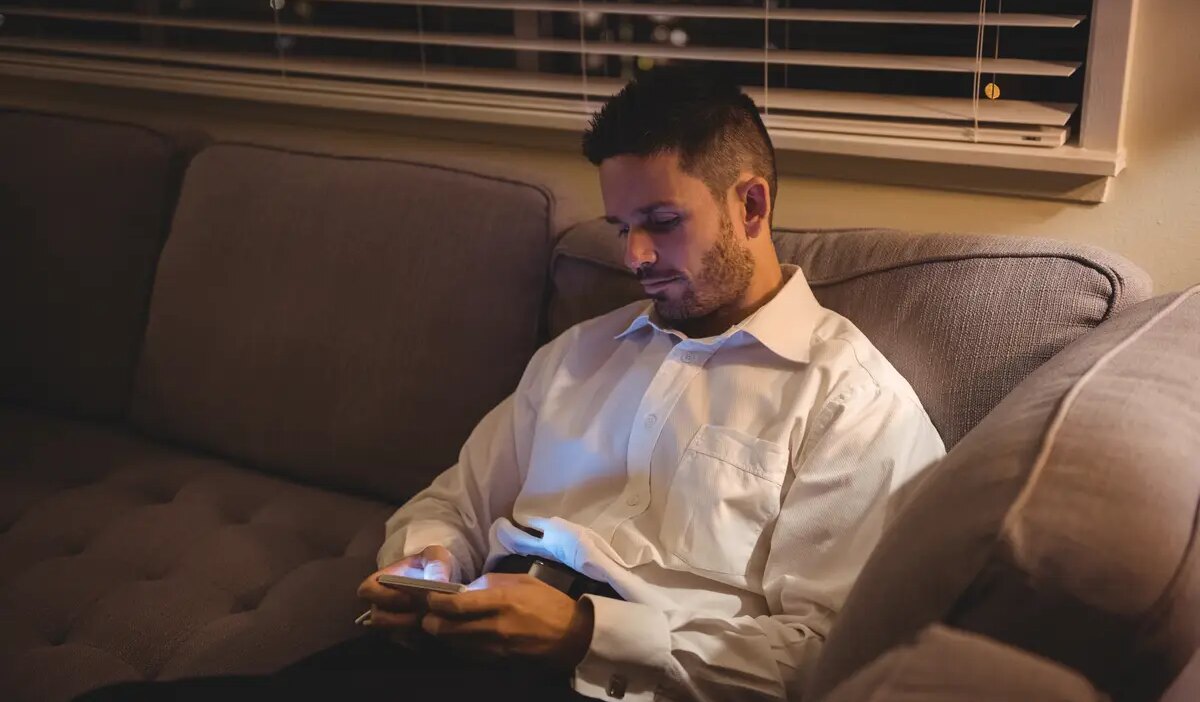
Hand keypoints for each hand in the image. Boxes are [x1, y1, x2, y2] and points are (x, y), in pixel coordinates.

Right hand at [356, 545, 455, 633]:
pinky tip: (433, 628)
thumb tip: (437, 583)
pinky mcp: (404, 632)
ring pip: (392, 632)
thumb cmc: (432, 564)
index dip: (384, 596)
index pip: (367, 590)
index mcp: (381, 580)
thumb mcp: (436, 556)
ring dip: (410, 629)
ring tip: (430, 621)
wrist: (445, 578)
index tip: (408, 597)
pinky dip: (418, 638)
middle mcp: (382, 602)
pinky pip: (406, 641)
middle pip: (378, 618)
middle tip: (421, 615)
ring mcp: (392, 619)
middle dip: (399, 619)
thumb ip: (436, 566)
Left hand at [422, 573, 593, 670]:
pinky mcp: (498, 661)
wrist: (572, 637)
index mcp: (502, 601)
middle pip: (448, 629)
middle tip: (426, 615)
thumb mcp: (523, 581)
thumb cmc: (549, 603)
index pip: (457, 605)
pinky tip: (456, 638)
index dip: (436, 602)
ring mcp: (495, 648)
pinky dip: (458, 646)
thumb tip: (467, 589)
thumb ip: (492, 583)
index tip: (429, 597)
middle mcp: (495, 626)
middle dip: (431, 622)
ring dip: (442, 635)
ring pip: (455, 644)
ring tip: (438, 625)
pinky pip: (468, 654)